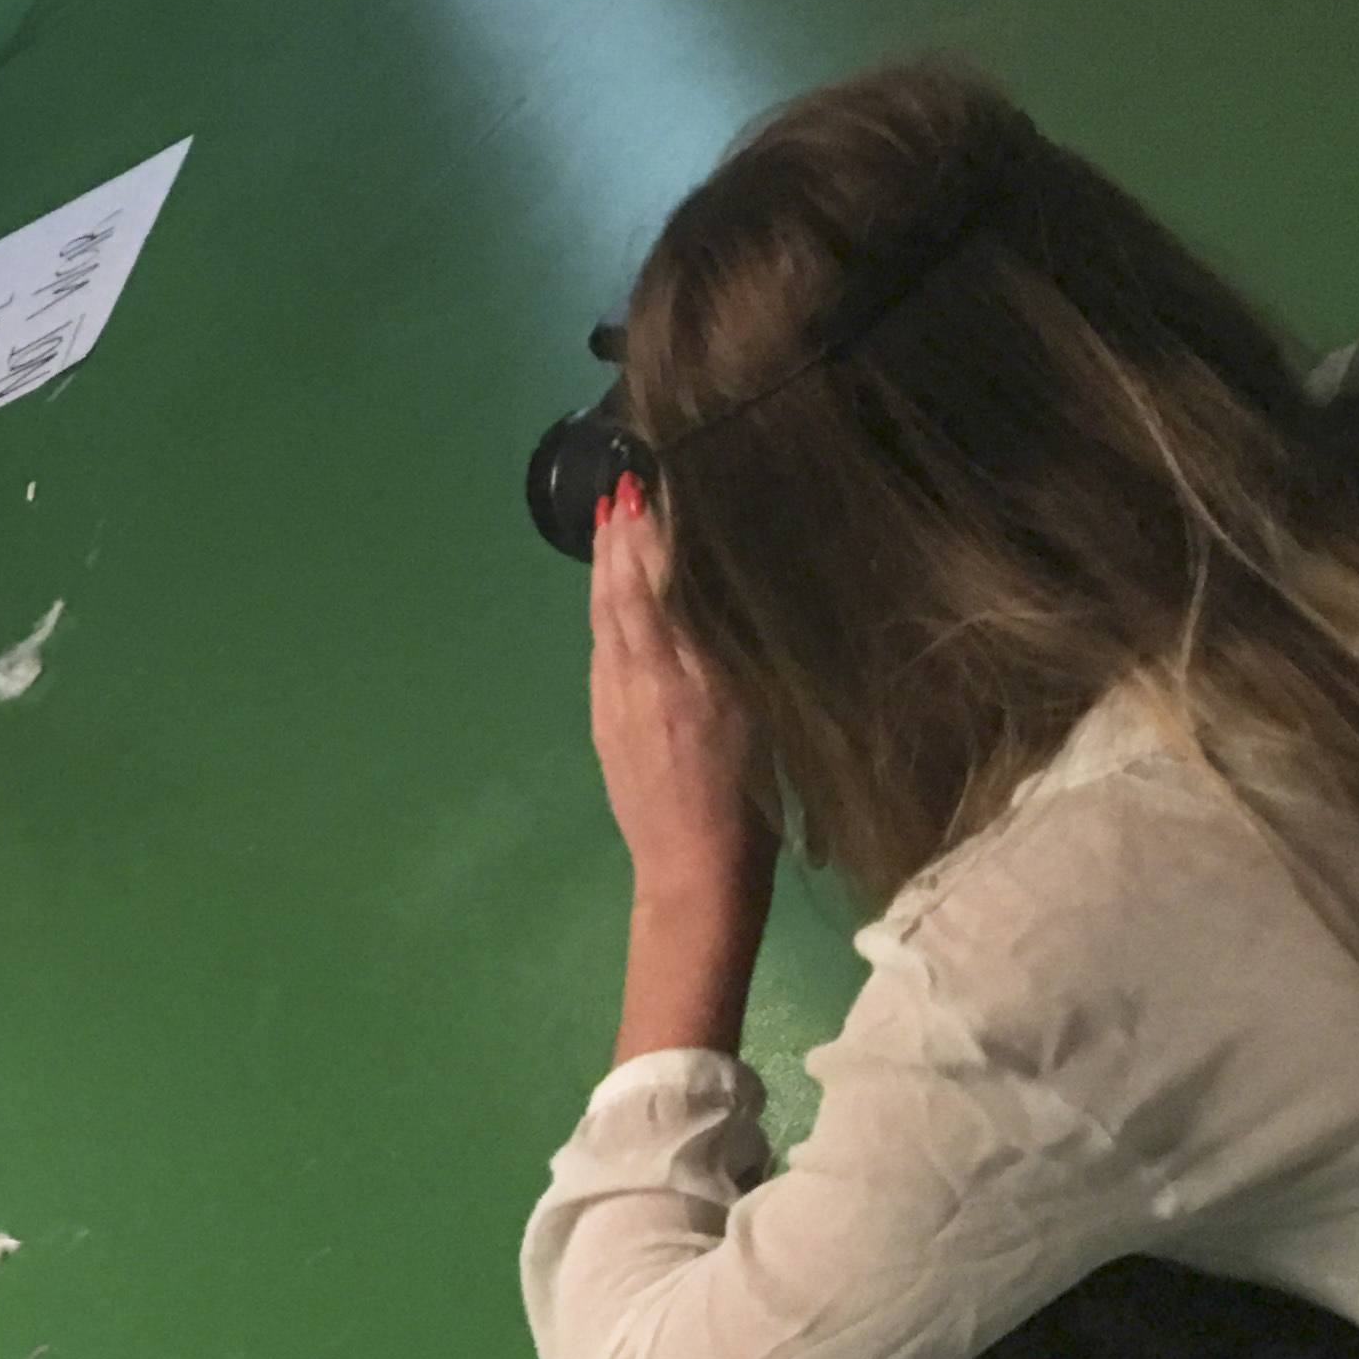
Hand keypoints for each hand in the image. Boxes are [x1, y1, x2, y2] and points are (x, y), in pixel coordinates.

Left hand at [588, 480, 774, 908]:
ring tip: (606, 521)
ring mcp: (616, 701)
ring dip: (604, 567)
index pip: (662, 588)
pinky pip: (600, 649)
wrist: (693, 870)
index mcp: (691, 676)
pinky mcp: (603, 722)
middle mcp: (645, 680)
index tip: (652, 491)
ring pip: (605, 618)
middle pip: (623, 594)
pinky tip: (607, 593)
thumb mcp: (757, 719)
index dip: (652, 538)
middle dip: (620, 539)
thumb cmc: (748, 803)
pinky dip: (602, 609)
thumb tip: (719, 596)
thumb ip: (730, 653)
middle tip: (621, 488)